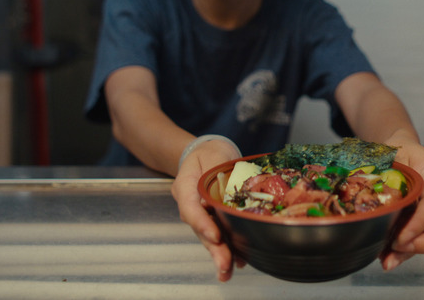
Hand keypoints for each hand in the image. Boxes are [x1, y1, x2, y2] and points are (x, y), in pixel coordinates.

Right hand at [171, 139, 241, 281]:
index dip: (203, 224)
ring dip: (220, 254)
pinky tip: (239, 261)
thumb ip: (215, 172)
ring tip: (228, 271)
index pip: (191, 208)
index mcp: (185, 186)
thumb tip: (219, 194)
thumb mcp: (214, 154)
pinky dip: (229, 248)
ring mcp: (200, 213)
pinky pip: (219, 235)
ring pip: (209, 236)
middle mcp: (190, 204)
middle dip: (213, 249)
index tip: (216, 236)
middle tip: (225, 265)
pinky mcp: (212, 219)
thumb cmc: (210, 152)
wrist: (207, 153)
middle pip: (200, 229)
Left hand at [380, 139, 423, 270]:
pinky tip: (390, 256)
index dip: (417, 226)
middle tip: (398, 247)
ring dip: (415, 252)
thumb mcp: (388, 159)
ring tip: (388, 259)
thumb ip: (384, 183)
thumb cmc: (397, 152)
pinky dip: (411, 251)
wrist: (403, 148)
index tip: (397, 239)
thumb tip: (375, 213)